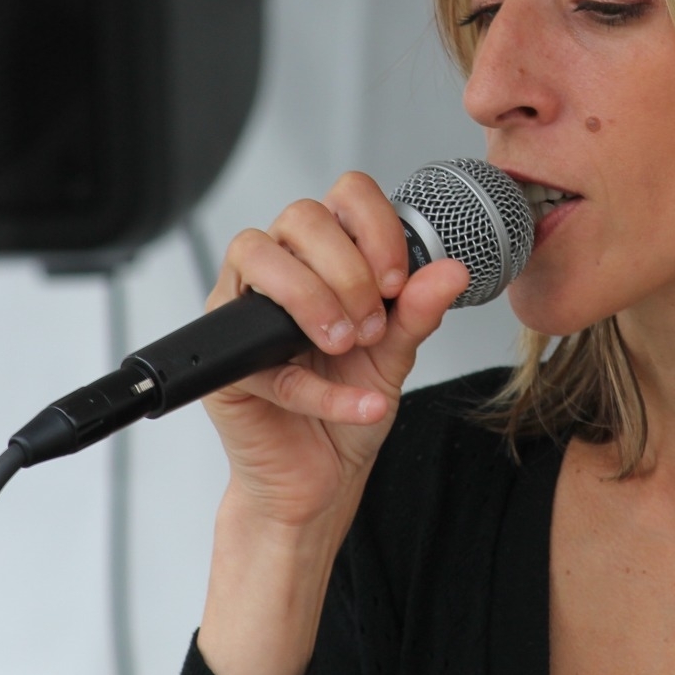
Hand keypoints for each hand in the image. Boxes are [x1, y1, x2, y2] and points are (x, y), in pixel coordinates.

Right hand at [198, 171, 469, 532]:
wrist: (323, 478)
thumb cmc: (351, 400)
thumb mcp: (397, 353)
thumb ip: (418, 310)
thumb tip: (451, 271)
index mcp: (325, 255)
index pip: (344, 196)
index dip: (375, 227)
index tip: (398, 280)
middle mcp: (279, 270)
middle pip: (299, 216)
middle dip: (347, 270)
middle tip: (372, 325)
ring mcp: (242, 311)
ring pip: (256, 254)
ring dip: (313, 299)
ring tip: (349, 346)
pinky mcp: (224, 362)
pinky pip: (259, 354)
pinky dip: (322, 388)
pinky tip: (360, 405)